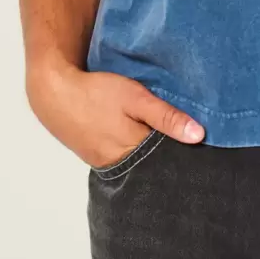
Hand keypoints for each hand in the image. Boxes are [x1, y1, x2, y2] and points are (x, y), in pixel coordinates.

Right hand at [25, 59, 205, 168]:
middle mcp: (121, 164)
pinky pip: (125, 157)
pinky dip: (137, 150)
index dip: (186, 152)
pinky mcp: (99, 155)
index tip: (205, 145)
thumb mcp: (135, 98)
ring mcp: (108, 162)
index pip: (168, 161)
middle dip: (171, 155)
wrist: (55, 94)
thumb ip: (166, 116)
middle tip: (190, 142)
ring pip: (140, 162)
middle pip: (155, 165)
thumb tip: (199, 136)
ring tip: (171, 140)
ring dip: (153, 152)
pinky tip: (144, 138)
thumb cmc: (97, 93)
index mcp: (133, 152)